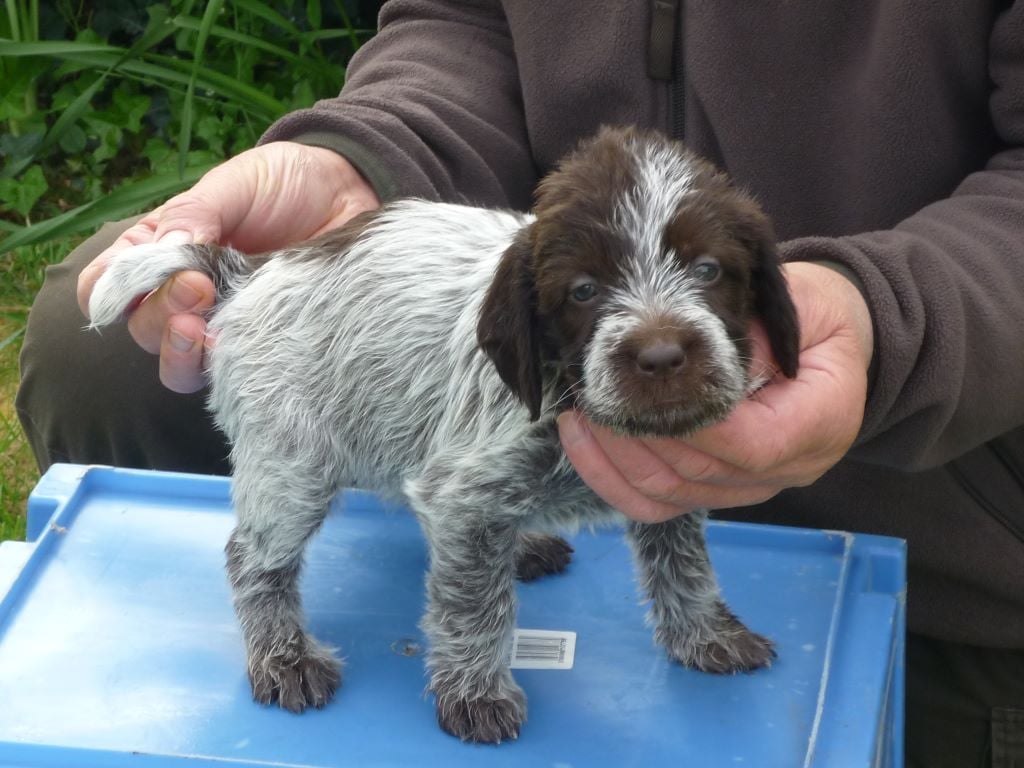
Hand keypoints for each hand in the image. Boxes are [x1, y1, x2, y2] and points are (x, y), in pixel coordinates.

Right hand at [78, 142, 380, 392]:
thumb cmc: (286, 184)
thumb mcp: (235, 184)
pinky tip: (239, 348)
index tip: (137, 279)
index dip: (109, 292)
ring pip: (177, 365)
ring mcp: (223, 323)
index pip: (107, 286)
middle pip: (142, 329)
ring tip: (202, 328)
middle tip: (198, 286)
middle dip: (160, 313)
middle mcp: (184, 294)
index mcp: (160, 250)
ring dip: (181, 352)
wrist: (352, 194)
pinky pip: (231, 375)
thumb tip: (164, 251)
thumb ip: (196, 213)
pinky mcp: (262, 343)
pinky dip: (225, 368)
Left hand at [558, 262, 873, 522]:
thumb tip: (696, 354)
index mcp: (821, 423)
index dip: (693, 424)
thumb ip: (759, 327)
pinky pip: (658, 503)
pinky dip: (613, 478)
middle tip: (594, 396)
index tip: (644, 388)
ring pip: (670, 497)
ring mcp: (749, 488)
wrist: (830, 345)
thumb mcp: (805, 303)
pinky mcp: (715, 490)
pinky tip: (583, 440)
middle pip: (699, 475)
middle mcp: (788, 469)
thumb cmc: (818, 316)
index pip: (749, 444)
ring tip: (580, 415)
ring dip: (615, 459)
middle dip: (638, 437)